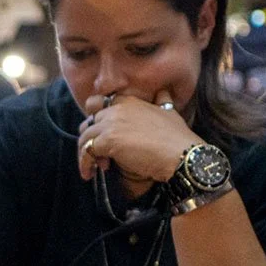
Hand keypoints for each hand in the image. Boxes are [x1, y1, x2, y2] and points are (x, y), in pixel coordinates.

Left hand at [77, 91, 196, 183]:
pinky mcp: (108, 141)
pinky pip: (87, 151)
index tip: (100, 134)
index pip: (98, 103)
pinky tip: (90, 173)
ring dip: (86, 153)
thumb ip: (162, 101)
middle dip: (90, 138)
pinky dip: (85, 163)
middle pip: (89, 122)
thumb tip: (163, 92)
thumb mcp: (170, 112)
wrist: (180, 154)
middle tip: (99, 154)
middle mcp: (117, 109)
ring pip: (85, 137)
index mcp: (129, 101)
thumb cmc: (177, 137)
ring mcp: (111, 124)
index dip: (95, 119)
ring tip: (95, 167)